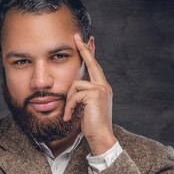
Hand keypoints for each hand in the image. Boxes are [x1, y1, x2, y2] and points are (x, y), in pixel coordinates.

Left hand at [64, 34, 116, 155]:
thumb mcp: (85, 106)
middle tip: (76, 36)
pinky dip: (70, 106)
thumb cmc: (91, 125)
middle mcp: (104, 86)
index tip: (86, 40)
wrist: (100, 137)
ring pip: (76, 85)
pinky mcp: (95, 94)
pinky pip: (75, 95)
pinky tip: (69, 116)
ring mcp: (101, 89)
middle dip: (83, 49)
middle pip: (91, 63)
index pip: (95, 66)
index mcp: (102, 87)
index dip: (90, 52)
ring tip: (69, 114)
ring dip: (69, 100)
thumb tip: (73, 86)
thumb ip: (82, 94)